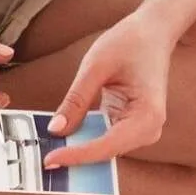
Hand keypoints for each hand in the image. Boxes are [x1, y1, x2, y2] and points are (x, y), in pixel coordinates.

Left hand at [42, 13, 171, 167]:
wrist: (154, 32)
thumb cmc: (130, 42)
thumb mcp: (96, 66)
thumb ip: (76, 100)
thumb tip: (55, 130)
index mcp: (147, 115)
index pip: (107, 146)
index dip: (77, 155)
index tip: (49, 160)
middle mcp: (149, 129)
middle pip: (106, 153)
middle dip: (75, 158)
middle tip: (42, 162)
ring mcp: (141, 130)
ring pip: (103, 151)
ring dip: (77, 151)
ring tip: (47, 153)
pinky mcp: (129, 127)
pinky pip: (103, 140)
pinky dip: (83, 140)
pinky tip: (61, 141)